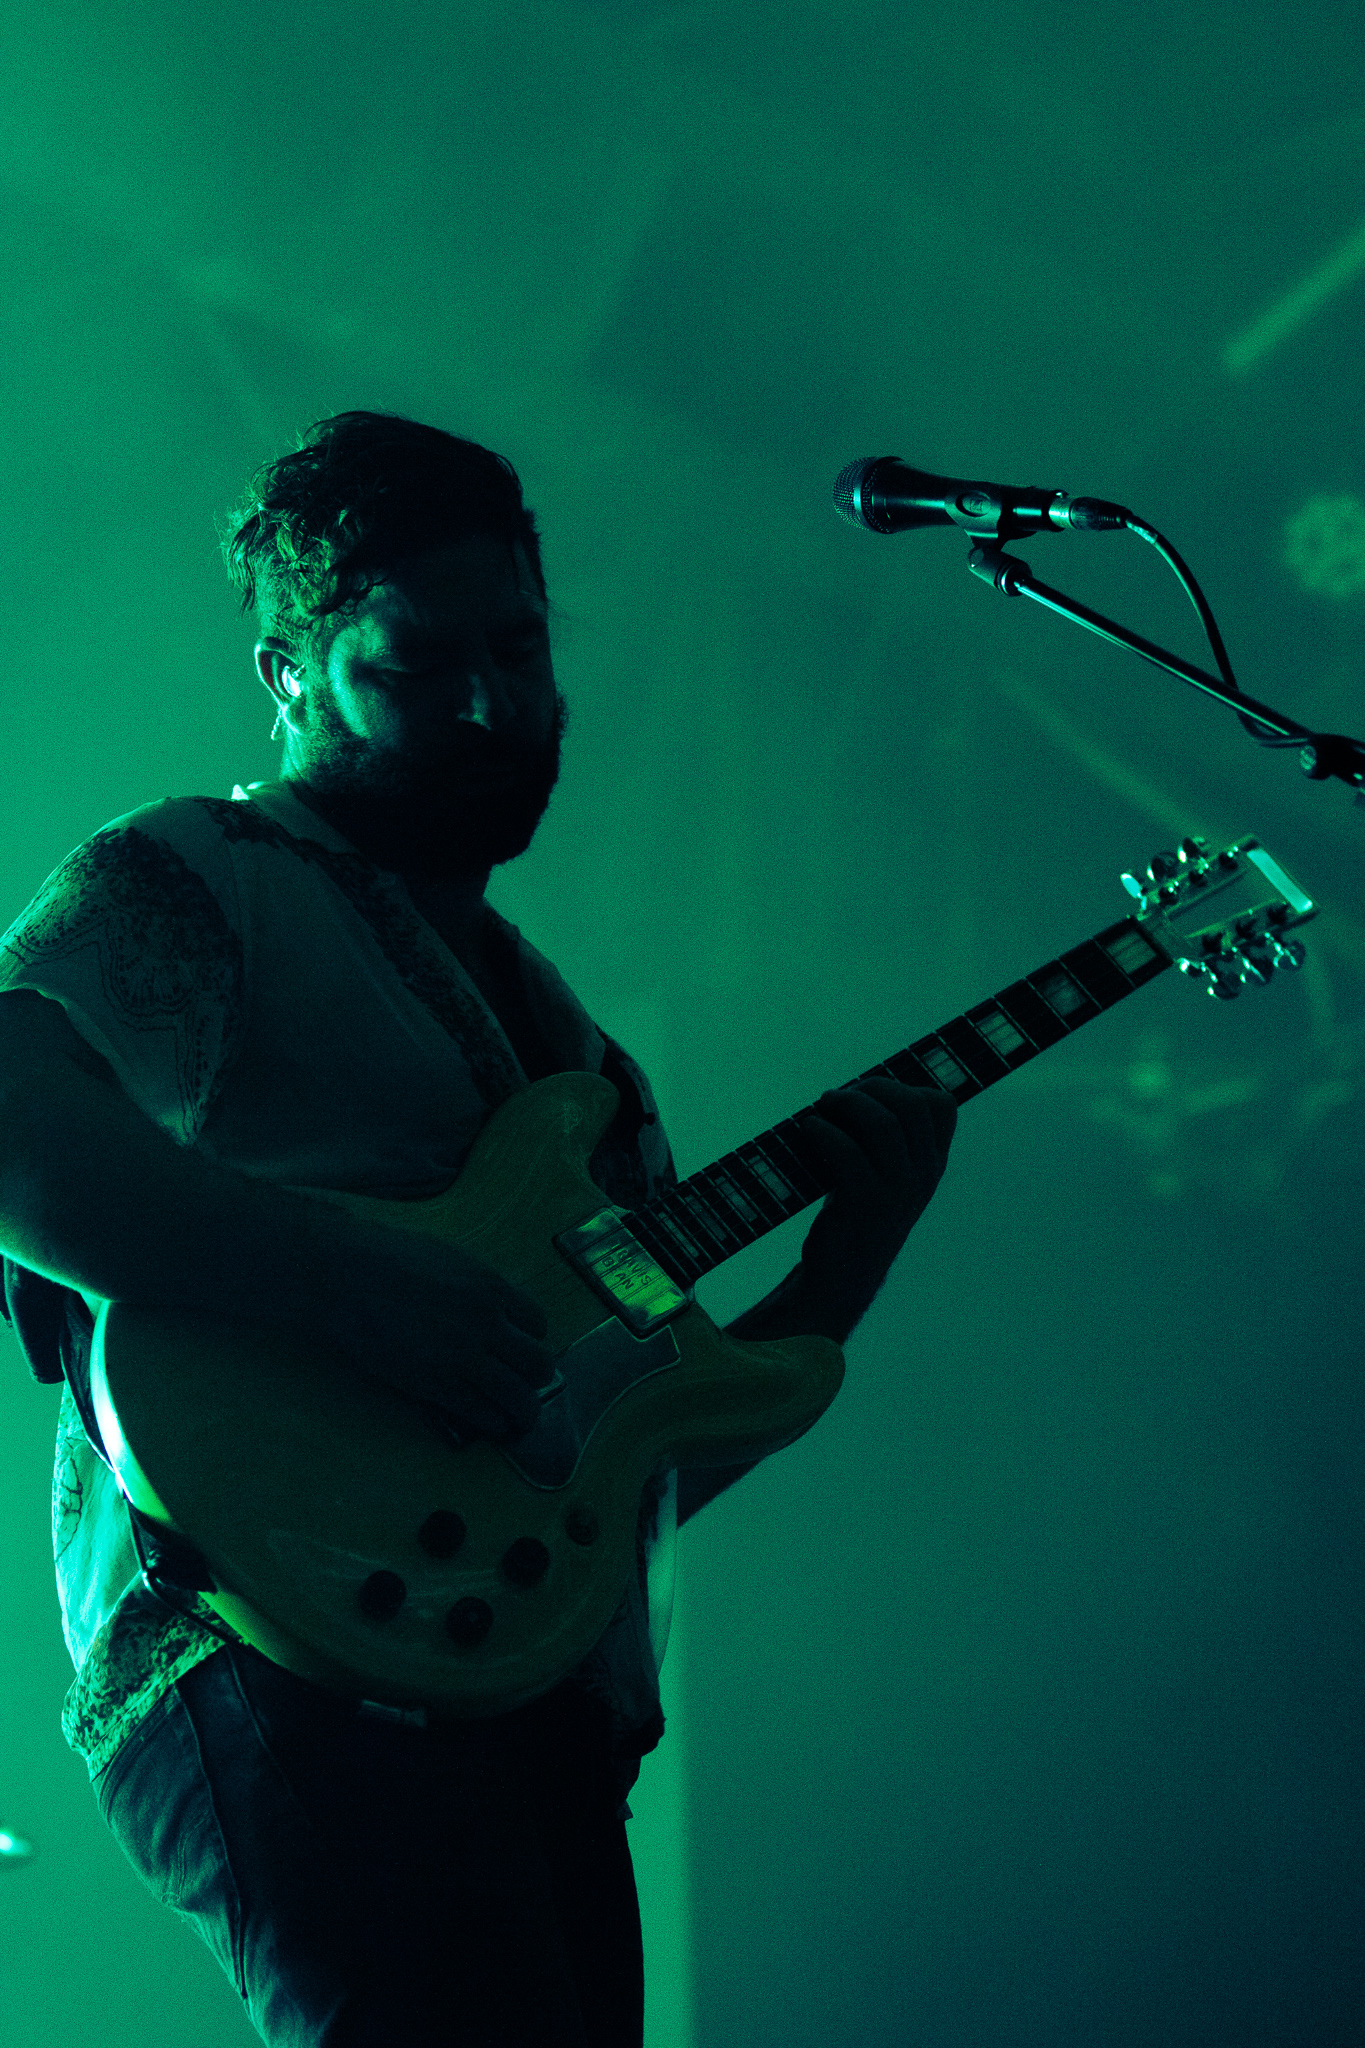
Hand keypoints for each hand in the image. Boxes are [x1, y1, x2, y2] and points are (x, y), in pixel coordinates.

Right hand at [318, 1222, 555, 1439]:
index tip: (518, 1348)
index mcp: (492, 1288)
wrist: (347, 1277)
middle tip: (525, 1386)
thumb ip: (476, 1288)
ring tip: (519, 1418)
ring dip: (524, 1410)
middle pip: (538, 1363)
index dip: (530, 1339)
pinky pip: (482, 1413)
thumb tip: (490, 1308)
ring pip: (519, 1396)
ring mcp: (465, 1357)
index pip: (538, 1323)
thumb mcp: (449, 1260)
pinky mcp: (437, 1385)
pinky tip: (490, 1424)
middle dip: (536, 1378)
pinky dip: (493, 1423)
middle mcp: (488, 1324)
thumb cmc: (388, 1259)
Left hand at [793, 1078, 956, 1337]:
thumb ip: (882, 1139)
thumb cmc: (854, 1215)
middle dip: (872, 1087)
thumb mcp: (883, 1176)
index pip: (942, 1106)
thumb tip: (854, 1089)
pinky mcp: (864, 1204)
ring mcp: (897, 1191)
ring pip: (882, 1124)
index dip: (905, 1085)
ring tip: (822, 1106)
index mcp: (931, 1165)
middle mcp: (923, 1176)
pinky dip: (823, 1131)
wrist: (841, 1278)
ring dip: (847, 1103)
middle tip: (839, 1096)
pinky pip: (847, 1152)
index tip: (870, 1092)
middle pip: (912, 1104)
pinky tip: (808, 1129)